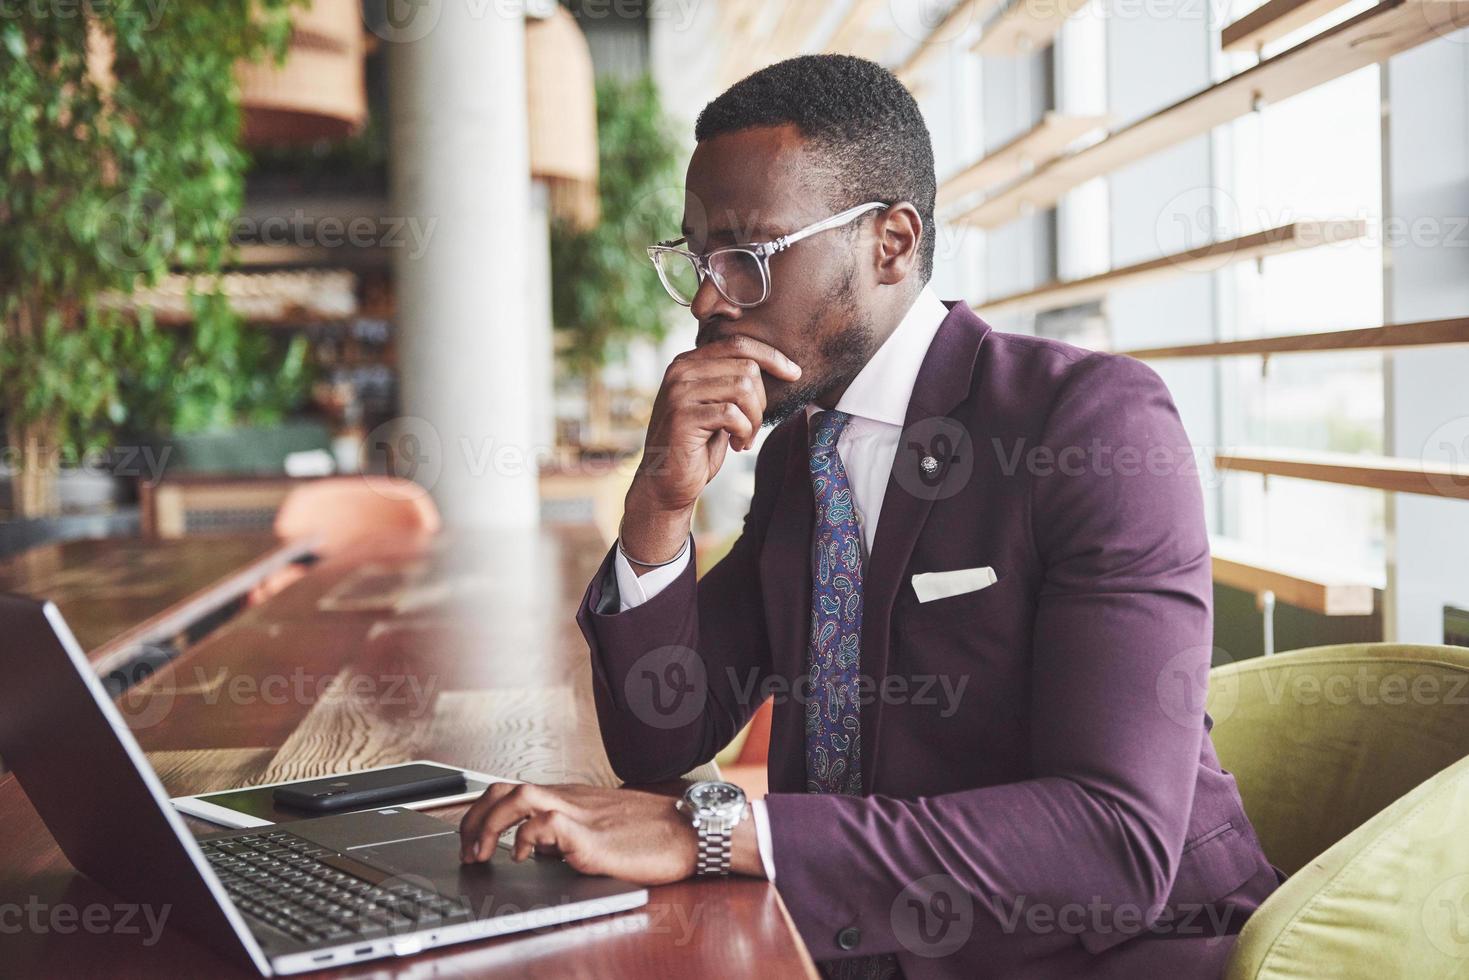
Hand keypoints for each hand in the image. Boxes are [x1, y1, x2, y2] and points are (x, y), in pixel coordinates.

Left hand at [458, 783, 697, 885]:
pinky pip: (547, 824)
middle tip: (466, 850)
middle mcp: (570, 799)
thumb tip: (539, 849)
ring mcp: (580, 815)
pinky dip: (526, 838)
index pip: (512, 790)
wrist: (690, 831)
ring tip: (482, 853)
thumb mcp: (601, 829)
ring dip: (489, 824)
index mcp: (570, 797)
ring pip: (519, 797)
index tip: (469, 839)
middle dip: (473, 818)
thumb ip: (567, 834)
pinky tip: (525, 857)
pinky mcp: (591, 837)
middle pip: (505, 789)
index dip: (482, 812)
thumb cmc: (653, 832)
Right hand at [622, 335, 800, 564]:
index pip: (738, 343)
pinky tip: (736, 445)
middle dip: (761, 402)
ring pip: (743, 388)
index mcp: (688, 362)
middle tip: (752, 428)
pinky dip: (744, 432)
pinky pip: (732, 414)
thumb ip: (732, 382)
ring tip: (745, 438)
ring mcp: (679, 392)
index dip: (772, 356)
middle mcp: (680, 370)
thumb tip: (775, 364)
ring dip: (754, 419)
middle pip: (747, 367)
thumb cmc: (697, 446)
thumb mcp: (717, 407)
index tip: (794, 374)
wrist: (666, 483)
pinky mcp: (683, 416)